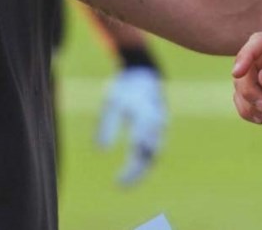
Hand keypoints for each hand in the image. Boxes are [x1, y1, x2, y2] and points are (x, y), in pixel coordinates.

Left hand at [96, 66, 166, 185]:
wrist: (144, 76)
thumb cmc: (125, 89)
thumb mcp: (112, 101)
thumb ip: (106, 124)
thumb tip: (100, 151)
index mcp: (145, 111)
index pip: (140, 138)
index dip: (130, 156)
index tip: (119, 168)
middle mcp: (157, 122)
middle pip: (150, 152)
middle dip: (136, 170)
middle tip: (120, 183)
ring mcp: (161, 128)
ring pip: (153, 155)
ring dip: (140, 171)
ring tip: (123, 183)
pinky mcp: (160, 133)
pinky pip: (153, 153)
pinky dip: (143, 164)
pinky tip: (130, 174)